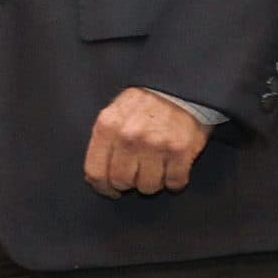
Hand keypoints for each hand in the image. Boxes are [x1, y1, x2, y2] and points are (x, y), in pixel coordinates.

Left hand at [83, 86, 209, 197]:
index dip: (102, 187)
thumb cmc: (143, 104)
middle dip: (129, 183)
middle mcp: (129, 137)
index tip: (110, 190)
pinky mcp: (181, 151)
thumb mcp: (114, 113)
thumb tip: (96, 176)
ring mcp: (156, 145)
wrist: (179, 88)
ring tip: (155, 168)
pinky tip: (173, 168)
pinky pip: (175, 182)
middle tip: (137, 174)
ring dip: (152, 182)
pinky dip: (174, 181)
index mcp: (107, 127)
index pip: (95, 171)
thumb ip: (104, 141)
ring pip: (148, 186)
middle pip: (122, 181)